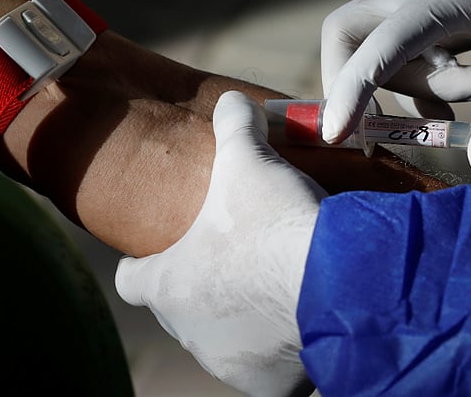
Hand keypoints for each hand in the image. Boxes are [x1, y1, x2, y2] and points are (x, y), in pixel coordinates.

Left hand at [114, 91, 327, 396]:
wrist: (336, 280)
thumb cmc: (276, 221)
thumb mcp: (248, 160)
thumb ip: (233, 125)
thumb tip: (232, 101)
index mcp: (167, 284)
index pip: (133, 279)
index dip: (151, 263)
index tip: (180, 248)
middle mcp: (189, 334)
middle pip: (185, 311)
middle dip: (210, 289)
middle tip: (247, 259)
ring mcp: (229, 364)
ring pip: (228, 343)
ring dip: (246, 321)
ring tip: (281, 287)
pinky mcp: (272, 388)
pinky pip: (271, 368)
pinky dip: (283, 348)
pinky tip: (306, 316)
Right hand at [320, 0, 470, 178]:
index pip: (380, 40)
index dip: (351, 88)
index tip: (337, 136)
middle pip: (352, 29)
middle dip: (357, 81)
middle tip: (387, 126)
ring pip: (383, 48)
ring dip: (418, 88)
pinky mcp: (445, 12)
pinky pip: (408, 50)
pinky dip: (427, 82)